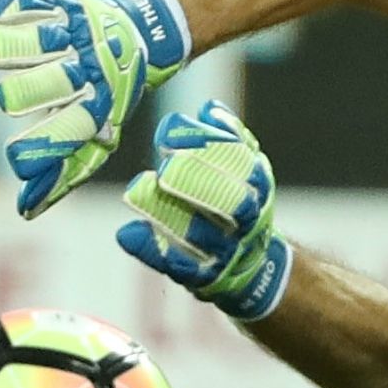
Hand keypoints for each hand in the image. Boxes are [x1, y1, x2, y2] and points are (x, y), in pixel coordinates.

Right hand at [0, 0, 188, 218]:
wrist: (138, 38)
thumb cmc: (103, 99)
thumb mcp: (94, 137)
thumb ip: (61, 172)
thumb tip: (26, 210)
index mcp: (93, 110)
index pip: (58, 136)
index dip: (32, 152)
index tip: (18, 159)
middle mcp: (83, 75)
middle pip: (27, 91)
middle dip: (15, 97)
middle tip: (18, 96)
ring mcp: (73, 37)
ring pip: (21, 45)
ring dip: (3, 50)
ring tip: (7, 53)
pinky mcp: (62, 5)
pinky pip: (24, 2)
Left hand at [117, 100, 293, 320]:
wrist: (257, 271)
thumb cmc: (240, 210)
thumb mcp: (245, 174)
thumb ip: (230, 142)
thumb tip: (209, 109)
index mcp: (259, 190)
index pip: (244, 165)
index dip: (212, 145)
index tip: (172, 128)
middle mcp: (247, 223)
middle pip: (232, 204)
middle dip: (199, 181)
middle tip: (166, 164)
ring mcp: (226, 253)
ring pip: (204, 235)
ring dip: (174, 213)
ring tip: (142, 187)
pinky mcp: (203, 278)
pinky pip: (179, 265)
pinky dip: (152, 250)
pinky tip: (128, 232)